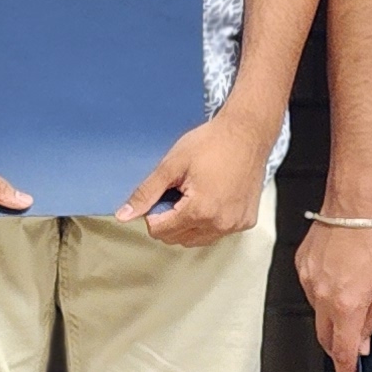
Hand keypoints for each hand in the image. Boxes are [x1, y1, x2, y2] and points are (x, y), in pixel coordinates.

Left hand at [121, 110, 276, 248]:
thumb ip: (146, 193)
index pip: (160, 231)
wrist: (247, 132)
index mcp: (199, 211)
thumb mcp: (171, 165)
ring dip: (189, 223)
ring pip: (197, 239)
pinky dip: (209, 221)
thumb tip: (123, 215)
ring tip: (195, 194)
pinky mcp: (246, 221)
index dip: (154, 212)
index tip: (163, 193)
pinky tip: (213, 197)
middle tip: (179, 191)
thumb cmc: (211, 143)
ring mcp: (235, 225)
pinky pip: (218, 232)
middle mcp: (220, 224)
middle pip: (177, 238)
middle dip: (170, 219)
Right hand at [293, 218, 371, 371]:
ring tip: (353, 292)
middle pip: (324, 337)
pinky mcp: (301, 265)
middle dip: (339, 347)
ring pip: (318, 312)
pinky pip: (311, 290)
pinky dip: (325, 292)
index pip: (342, 352)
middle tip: (355, 345)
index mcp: (347, 304)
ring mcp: (307, 280)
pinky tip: (340, 276)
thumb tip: (363, 342)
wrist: (356, 201)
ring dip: (333, 315)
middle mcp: (322, 296)